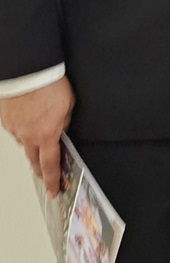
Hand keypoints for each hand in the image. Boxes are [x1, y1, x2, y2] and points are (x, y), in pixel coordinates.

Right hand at [0, 77, 74, 195]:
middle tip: (44, 177)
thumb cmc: (50, 85)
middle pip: (34, 160)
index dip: (53, 180)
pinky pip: (16, 131)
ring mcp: (15, 128)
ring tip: (39, 147)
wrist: (28, 72)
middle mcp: (29, 135)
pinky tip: (28, 125)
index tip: (54, 190)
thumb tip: (62, 129)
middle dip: (40, 170)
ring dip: (32, 147)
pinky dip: (23, 131)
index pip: (51, 164)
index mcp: (47, 134)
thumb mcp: (69, 105)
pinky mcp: (6, 120)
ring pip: (24, 144)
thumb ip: (65, 122)